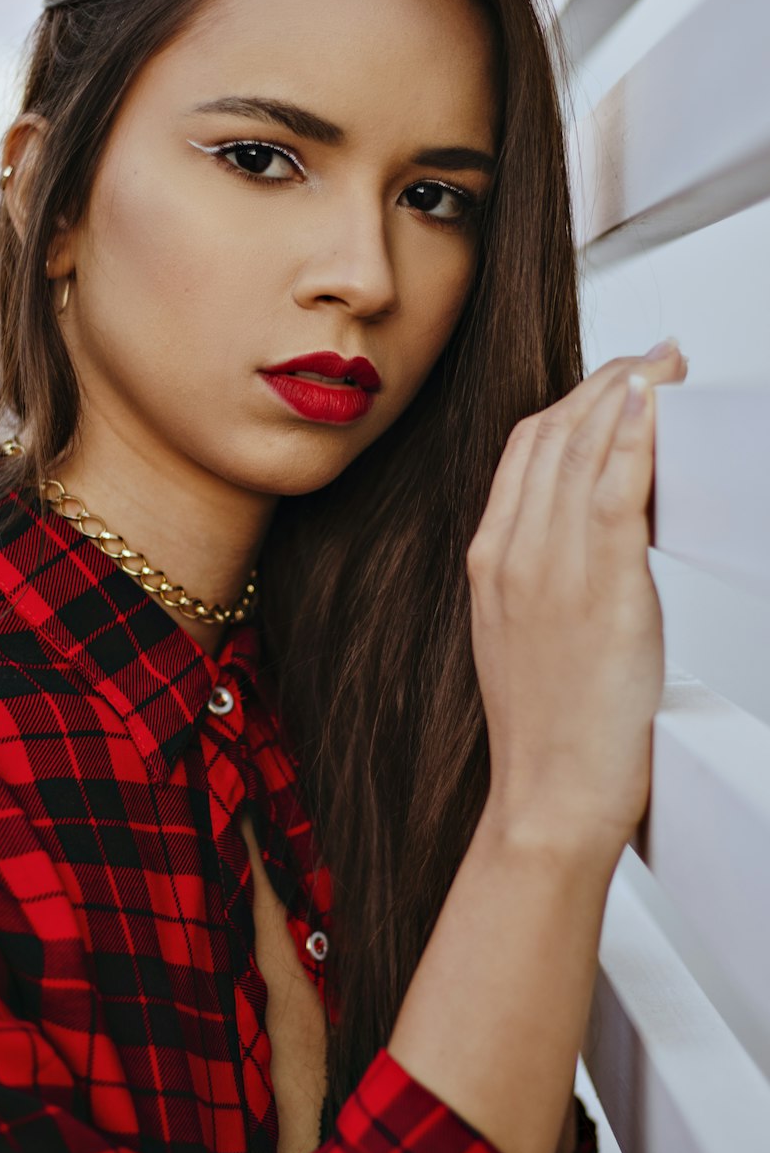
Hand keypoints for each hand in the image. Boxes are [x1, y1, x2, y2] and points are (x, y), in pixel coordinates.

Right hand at [466, 342, 687, 860]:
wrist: (548, 794)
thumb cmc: (546, 729)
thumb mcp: (522, 635)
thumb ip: (545, 575)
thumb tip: (593, 532)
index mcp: (490, 560)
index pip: (524, 452)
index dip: (570, 402)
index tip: (609, 381)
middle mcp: (511, 552)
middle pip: (552, 435)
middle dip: (603, 383)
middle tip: (649, 358)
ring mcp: (548, 567)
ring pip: (581, 449)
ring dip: (625, 392)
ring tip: (663, 364)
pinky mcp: (597, 588)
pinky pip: (612, 490)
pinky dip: (632, 436)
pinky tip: (652, 403)